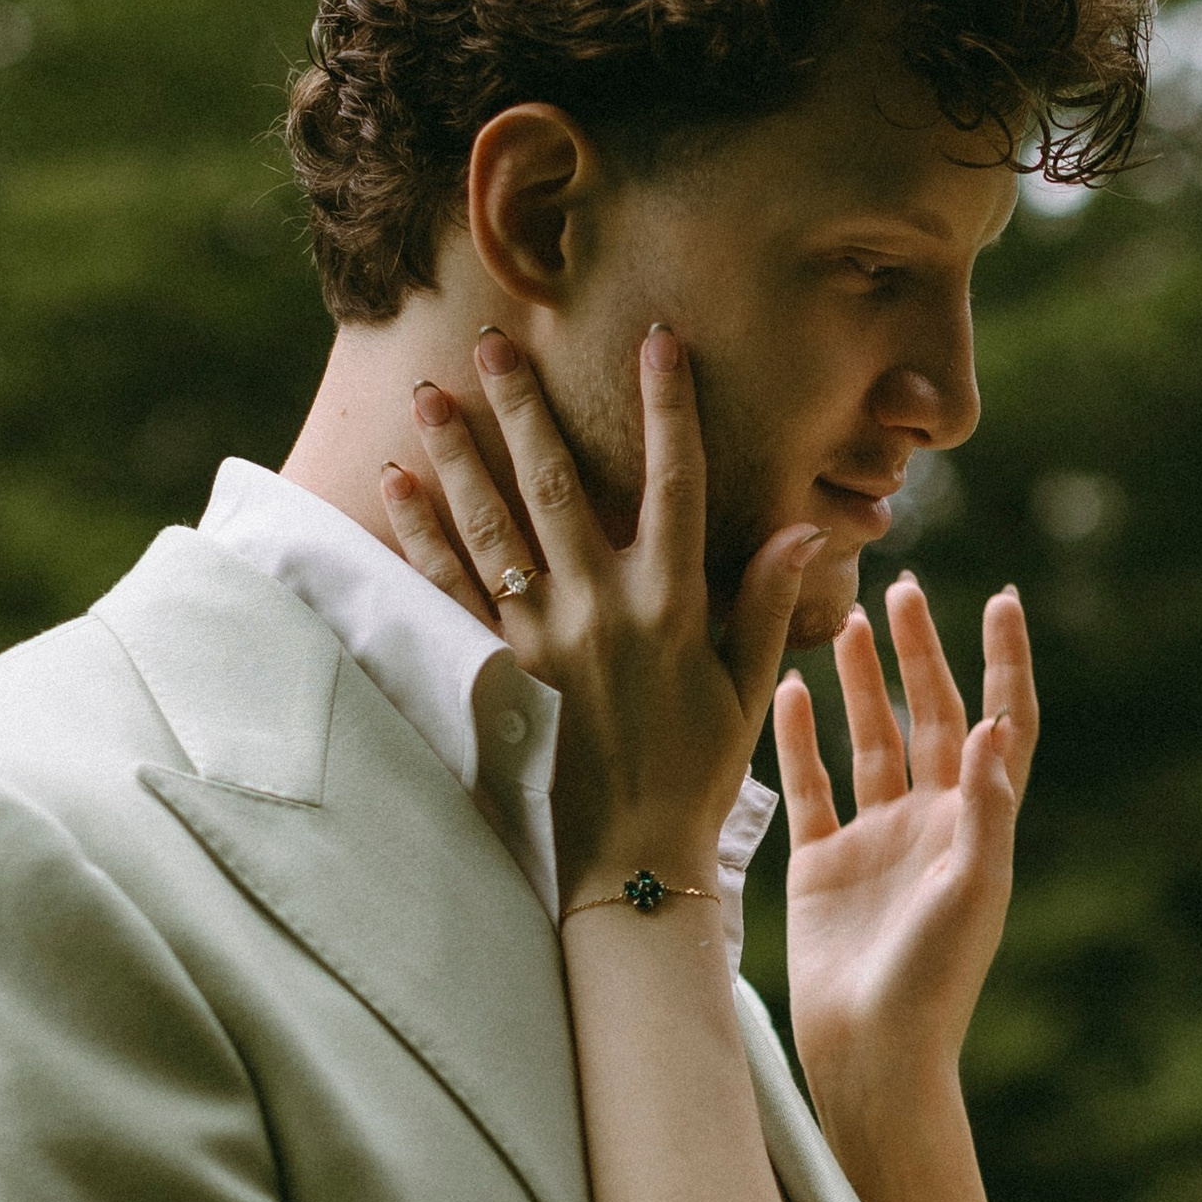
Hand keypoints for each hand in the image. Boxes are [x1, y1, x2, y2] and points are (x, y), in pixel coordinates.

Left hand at [380, 327, 818, 902]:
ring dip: (458, 455)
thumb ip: (771, 602)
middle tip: (495, 341)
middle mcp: (602, 610)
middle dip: (525, 408)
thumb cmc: (698, 775)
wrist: (630, 861)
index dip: (668, 408)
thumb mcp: (748, 689)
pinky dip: (419, 533)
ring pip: (492, 526)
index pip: (675, 484)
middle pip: (559, 485)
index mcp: (673, 607)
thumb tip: (806, 525)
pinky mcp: (497, 672)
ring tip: (428, 394)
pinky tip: (395, 484)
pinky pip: (449, 588)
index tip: (659, 341)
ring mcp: (541, 640)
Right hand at [778, 575, 1036, 1122]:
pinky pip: (810, 786)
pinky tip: (784, 688)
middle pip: (929, 718)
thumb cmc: (934, 980)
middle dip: (920, 653)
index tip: (1001, 598)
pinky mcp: (822, 864)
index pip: (1000, 724)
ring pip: (868, 740)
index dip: (1004, 662)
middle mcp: (931, 824)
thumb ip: (985, 808)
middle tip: (900, 588)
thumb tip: (994, 725)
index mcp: (978, 825)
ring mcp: (875, 841)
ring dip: (861, 683)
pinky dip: (797, 738)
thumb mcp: (972, 890)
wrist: (872, 1049)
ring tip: (847, 621)